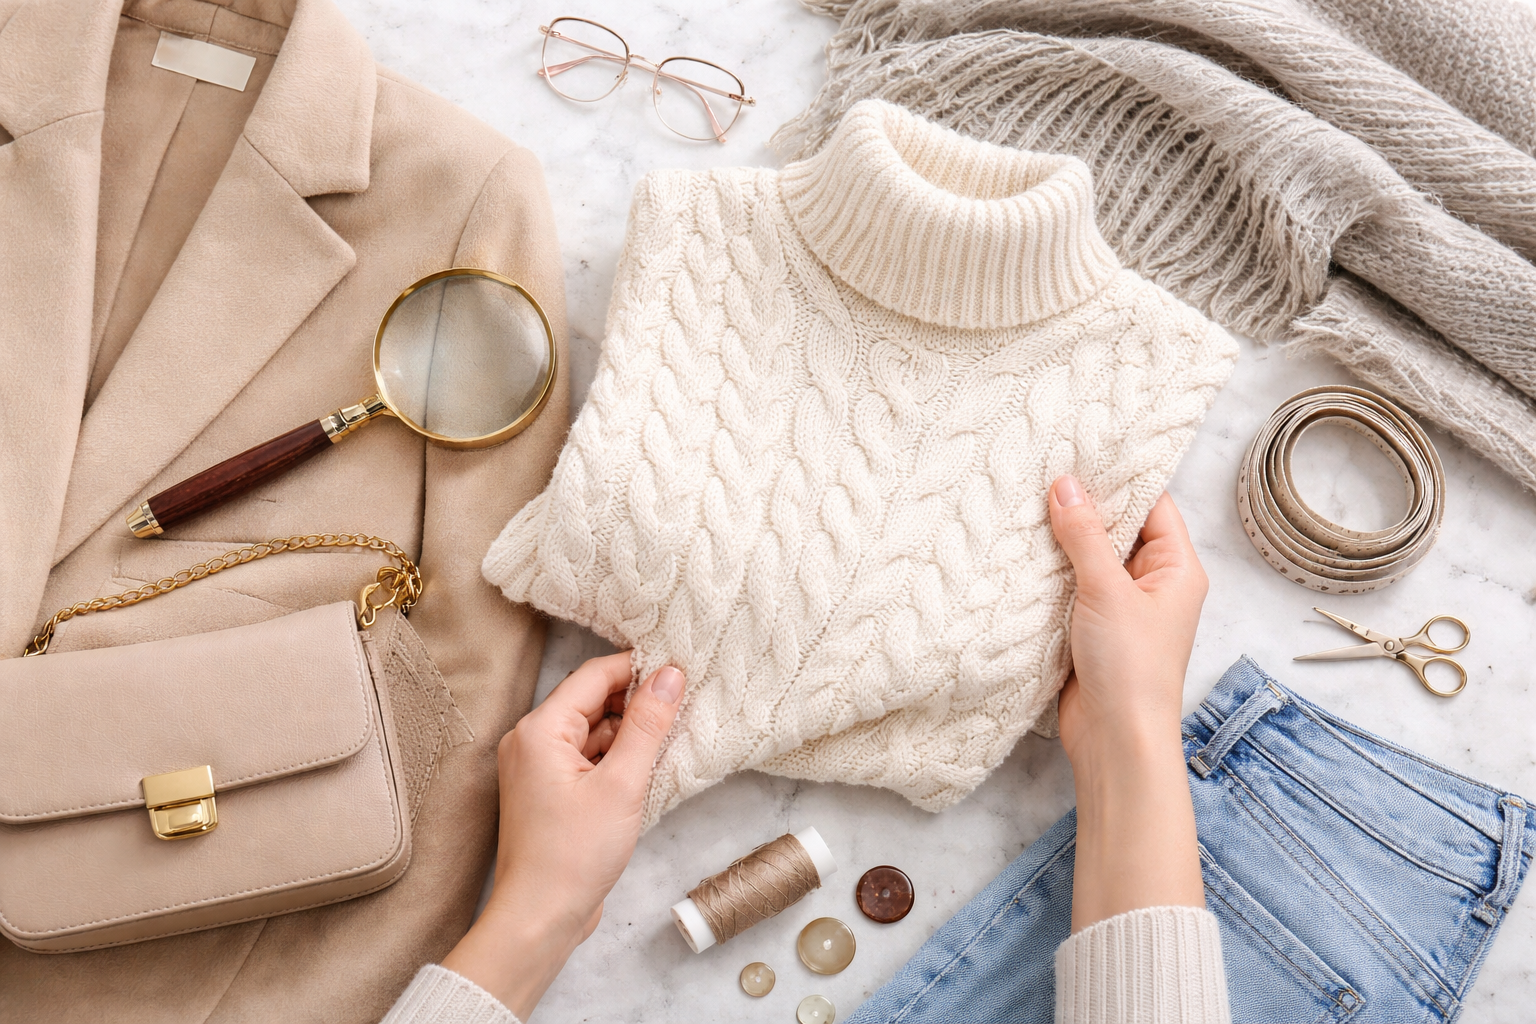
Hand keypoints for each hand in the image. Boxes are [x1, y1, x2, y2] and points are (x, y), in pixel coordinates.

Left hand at [441, 654, 683, 1018]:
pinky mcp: (549, 792)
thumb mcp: (622, 784)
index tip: (679, 672)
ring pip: (592, 731)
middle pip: (592, 701)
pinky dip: (615, 759)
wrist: (539, 917)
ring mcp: (537, 768)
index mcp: (539, 729)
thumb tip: (669, 674)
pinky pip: (586, 758)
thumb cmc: (573, 855)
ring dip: (629, 735)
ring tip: (669, 744)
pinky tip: (647, 771)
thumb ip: (647, 725)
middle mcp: (530, 741)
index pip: (594, 676)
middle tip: (681, 710)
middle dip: (636, 704)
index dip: (637, 670)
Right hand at [1048, 477, 1206, 929]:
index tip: (1082, 450)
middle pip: (1118, 528)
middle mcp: (1153, 584)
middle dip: (1082, 506)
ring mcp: (1121, 607)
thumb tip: (1066, 483)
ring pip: (1089, 558)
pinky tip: (1019, 552)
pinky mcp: (1091, 629)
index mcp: (1177, 569)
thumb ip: (1084, 535)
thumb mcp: (1107, 591)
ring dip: (1061, 540)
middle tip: (1042, 471)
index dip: (1119, 477)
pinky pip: (1070, 587)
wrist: (1115, 741)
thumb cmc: (1131, 670)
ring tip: (1023, 504)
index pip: (1152, 505)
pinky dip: (1048, 572)